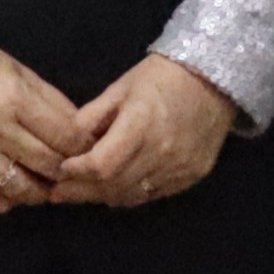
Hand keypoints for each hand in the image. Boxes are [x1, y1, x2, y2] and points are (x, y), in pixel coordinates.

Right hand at [0, 35, 85, 216]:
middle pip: (48, 165)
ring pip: (18, 189)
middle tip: (70, 172)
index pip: (67, 137)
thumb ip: (52, 102)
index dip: (85, 148)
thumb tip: (81, 132)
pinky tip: (10, 196)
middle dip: (66, 171)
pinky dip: (0, 203)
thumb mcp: (21, 71)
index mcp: (18, 100)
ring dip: (38, 193)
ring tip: (42, 186)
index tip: (88, 152)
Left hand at [55, 56, 239, 211]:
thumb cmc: (161, 78)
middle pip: (114, 185)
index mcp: (141, 124)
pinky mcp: (193, 176)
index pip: (102, 165)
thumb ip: (91, 118)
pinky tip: (114, 189)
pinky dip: (130, 194)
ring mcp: (181, 167)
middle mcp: (162, 151)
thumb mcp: (119, 89)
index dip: (77, 173)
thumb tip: (64, 143)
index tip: (59, 171)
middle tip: (59, 192)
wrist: (215, 79)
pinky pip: (153, 195)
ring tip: (82, 192)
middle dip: (82, 191)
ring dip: (103, 196)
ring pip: (132, 195)